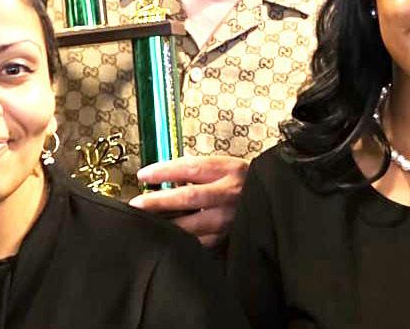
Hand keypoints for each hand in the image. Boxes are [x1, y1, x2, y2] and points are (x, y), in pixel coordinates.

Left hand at [129, 155, 248, 247]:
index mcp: (228, 170)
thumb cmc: (244, 183)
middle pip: (188, 197)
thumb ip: (197, 171)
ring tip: (146, 223)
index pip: (191, 168)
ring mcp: (229, 218)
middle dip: (158, 201)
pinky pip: (199, 241)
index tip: (143, 175)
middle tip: (136, 204)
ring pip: (191, 225)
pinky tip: (166, 238)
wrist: (274, 201)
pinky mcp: (228, 238)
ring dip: (165, 225)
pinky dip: (181, 240)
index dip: (164, 171)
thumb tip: (164, 174)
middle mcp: (229, 194)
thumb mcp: (225, 167)